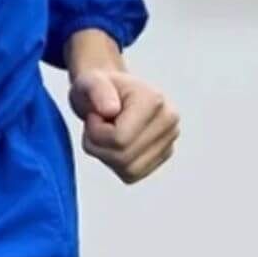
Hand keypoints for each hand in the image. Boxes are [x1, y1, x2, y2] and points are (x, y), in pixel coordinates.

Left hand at [71, 69, 179, 184]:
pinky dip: (115, 164)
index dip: (96, 132)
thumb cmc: (96, 87)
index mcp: (154, 100)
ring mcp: (169, 139)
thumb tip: (110, 110)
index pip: (120, 139)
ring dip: (106, 155)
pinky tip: (114, 143)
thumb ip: (96, 89)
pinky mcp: (163, 155)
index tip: (95, 115)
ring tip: (105, 132)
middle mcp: (169, 120)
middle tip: (96, 124)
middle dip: (99, 145)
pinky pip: (132, 175)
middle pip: (124, 157)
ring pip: (129, 170)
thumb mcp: (88, 81)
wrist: (109, 95)